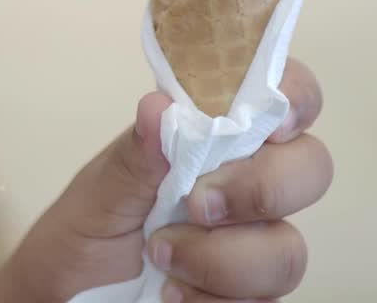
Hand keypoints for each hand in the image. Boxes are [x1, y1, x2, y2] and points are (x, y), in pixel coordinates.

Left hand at [0, 58, 329, 302]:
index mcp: (213, 136)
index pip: (282, 94)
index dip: (295, 96)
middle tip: (197, 204)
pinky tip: (171, 293)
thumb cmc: (84, 233)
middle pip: (311, 168)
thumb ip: (136, 155)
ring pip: (289, 249)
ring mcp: (255, 242)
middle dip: (262, 189)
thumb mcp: (97, 192)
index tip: (273, 121)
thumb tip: (158, 106)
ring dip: (223, 259)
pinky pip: (264, 301)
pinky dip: (215, 299)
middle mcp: (246, 183)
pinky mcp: (250, 294)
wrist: (64, 296)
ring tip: (161, 256)